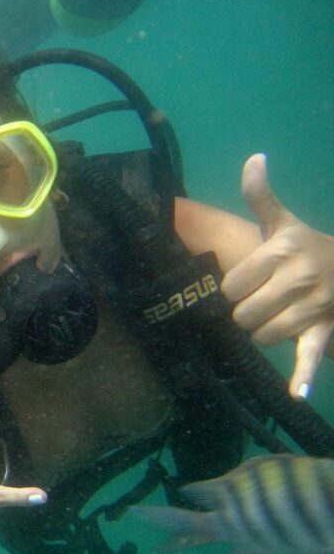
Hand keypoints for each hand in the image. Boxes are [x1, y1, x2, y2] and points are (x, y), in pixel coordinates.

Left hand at [222, 154, 333, 398]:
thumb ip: (261, 195)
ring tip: (276, 317)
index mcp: (281, 251)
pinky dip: (303, 377)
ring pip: (262, 336)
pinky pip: (310, 357)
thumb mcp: (285, 222)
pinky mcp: (324, 331)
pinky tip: (296, 394)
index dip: (231, 291)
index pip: (229, 287)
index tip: (245, 284)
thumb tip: (254, 158)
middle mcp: (299, 277)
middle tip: (260, 302)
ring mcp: (313, 307)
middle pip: (241, 315)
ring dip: (263, 333)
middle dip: (245, 314)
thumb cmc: (309, 247)